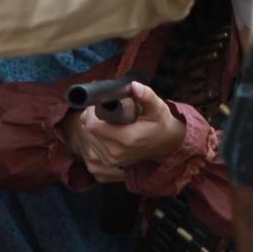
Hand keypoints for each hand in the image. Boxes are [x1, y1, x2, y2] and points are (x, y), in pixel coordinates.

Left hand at [63, 84, 185, 182]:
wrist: (165, 146)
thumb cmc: (159, 123)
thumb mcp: (157, 108)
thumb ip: (147, 96)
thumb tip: (134, 86)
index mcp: (126, 138)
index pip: (92, 125)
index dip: (91, 112)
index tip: (100, 105)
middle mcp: (115, 153)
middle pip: (87, 130)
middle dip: (91, 117)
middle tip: (103, 111)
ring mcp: (110, 161)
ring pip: (87, 138)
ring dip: (92, 127)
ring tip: (107, 122)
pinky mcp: (106, 166)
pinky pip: (89, 148)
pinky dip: (93, 138)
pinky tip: (106, 133)